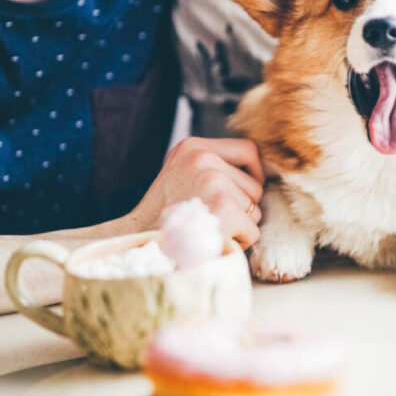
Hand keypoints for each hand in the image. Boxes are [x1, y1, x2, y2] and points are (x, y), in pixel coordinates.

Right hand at [127, 137, 264, 248]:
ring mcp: (212, 182)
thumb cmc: (163, 218)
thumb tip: (257, 171)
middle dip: (243, 207)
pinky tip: (212, 242)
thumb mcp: (181, 175)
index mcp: (192, 147)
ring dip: (239, 226)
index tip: (242, 192)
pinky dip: (239, 243)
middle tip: (211, 219)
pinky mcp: (223, 208)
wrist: (138, 248)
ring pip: (255, 209)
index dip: (253, 174)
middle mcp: (202, 158)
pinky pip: (253, 230)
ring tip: (207, 229)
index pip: (248, 150)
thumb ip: (212, 167)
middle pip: (255, 184)